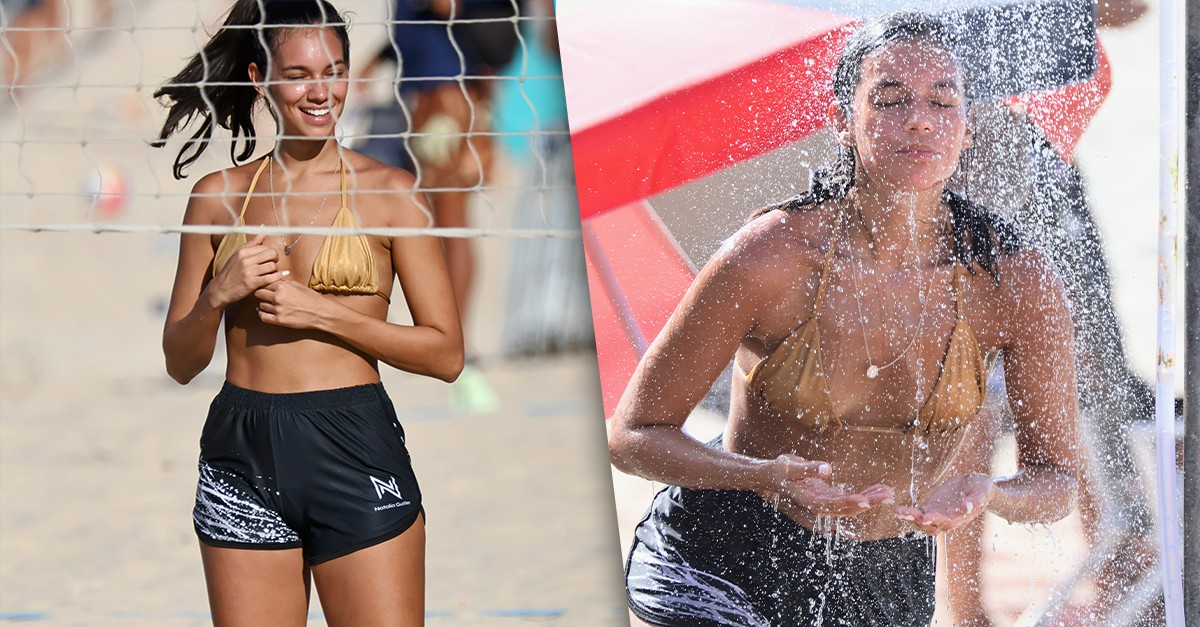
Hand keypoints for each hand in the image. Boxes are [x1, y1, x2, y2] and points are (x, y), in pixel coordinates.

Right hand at [208, 234, 282, 306]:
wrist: (220, 289)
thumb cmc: (230, 271)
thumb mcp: (237, 255)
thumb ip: (252, 243)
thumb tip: (263, 229)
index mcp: (243, 252)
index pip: (265, 247)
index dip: (270, 252)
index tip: (269, 258)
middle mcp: (246, 260)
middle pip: (272, 254)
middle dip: (275, 259)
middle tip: (272, 264)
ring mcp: (249, 272)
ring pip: (273, 266)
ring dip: (275, 270)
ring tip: (271, 272)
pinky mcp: (251, 283)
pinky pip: (270, 278)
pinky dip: (277, 277)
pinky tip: (277, 277)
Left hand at [254, 277, 328, 329]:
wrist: (320, 312)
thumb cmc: (311, 298)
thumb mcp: (297, 285)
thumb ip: (283, 282)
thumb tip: (272, 279)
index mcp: (282, 286)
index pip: (264, 283)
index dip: (264, 285)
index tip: (265, 287)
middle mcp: (278, 297)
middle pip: (259, 293)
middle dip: (261, 294)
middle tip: (265, 296)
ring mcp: (278, 309)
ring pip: (260, 305)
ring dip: (264, 304)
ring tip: (269, 304)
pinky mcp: (279, 320)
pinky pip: (263, 316)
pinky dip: (262, 314)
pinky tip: (265, 312)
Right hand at [763, 455, 894, 516]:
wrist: (772, 476)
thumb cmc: (779, 471)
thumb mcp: (789, 467)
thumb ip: (808, 469)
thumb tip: (828, 469)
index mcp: (809, 500)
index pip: (832, 505)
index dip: (849, 504)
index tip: (866, 501)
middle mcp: (819, 506)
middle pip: (847, 508)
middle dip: (868, 502)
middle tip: (888, 495)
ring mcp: (826, 502)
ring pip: (851, 505)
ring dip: (870, 499)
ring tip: (888, 492)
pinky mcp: (830, 497)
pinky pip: (850, 499)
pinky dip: (865, 494)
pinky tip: (878, 489)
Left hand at [895, 472, 994, 533]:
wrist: (977, 485)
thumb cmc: (982, 489)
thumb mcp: (982, 491)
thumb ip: (975, 500)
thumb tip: (967, 507)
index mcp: (960, 517)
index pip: (947, 521)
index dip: (937, 520)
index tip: (926, 517)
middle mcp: (947, 519)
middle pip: (931, 525)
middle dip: (917, 520)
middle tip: (905, 513)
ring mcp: (938, 513)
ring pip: (922, 521)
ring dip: (910, 517)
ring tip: (898, 511)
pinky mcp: (931, 506)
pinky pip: (919, 513)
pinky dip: (909, 512)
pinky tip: (899, 509)